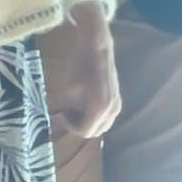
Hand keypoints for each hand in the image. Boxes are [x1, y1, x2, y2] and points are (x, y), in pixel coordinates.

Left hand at [49, 2, 121, 138]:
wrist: (97, 50)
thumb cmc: (79, 67)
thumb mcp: (69, 90)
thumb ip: (70, 109)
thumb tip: (67, 119)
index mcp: (99, 110)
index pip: (85, 131)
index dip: (70, 125)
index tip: (62, 113)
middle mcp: (112, 112)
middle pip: (95, 131)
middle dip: (80, 124)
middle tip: (68, 111)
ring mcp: (118, 107)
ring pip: (102, 125)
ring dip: (88, 121)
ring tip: (77, 106)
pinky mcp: (119, 101)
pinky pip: (107, 117)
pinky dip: (96, 115)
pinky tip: (87, 102)